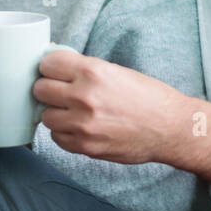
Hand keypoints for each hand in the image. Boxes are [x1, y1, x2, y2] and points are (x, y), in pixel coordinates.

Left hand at [33, 50, 190, 164]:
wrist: (170, 127)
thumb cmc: (148, 97)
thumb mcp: (116, 71)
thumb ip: (84, 69)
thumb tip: (54, 63)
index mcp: (93, 71)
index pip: (47, 63)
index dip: (50, 67)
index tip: (55, 72)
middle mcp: (84, 96)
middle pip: (40, 89)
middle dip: (49, 89)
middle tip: (62, 91)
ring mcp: (82, 124)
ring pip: (45, 116)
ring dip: (56, 113)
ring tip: (73, 111)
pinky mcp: (85, 146)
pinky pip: (57, 137)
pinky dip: (65, 132)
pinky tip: (81, 127)